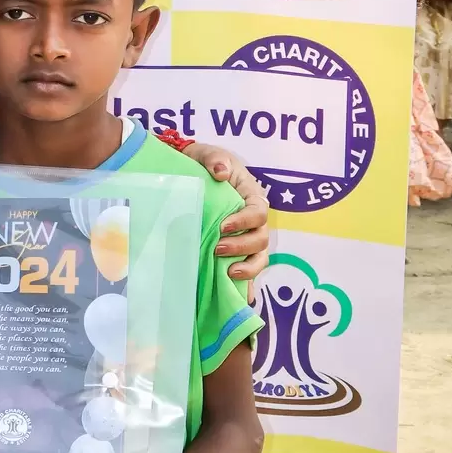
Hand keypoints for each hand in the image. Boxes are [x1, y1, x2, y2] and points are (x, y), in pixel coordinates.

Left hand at [180, 144, 270, 293]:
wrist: (190, 172)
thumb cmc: (203, 162)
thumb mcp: (209, 154)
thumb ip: (216, 159)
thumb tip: (221, 173)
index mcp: (251, 196)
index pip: (259, 212)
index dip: (245, 222)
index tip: (223, 226)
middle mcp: (253, 220)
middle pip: (261, 239)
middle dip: (242, 247)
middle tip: (218, 249)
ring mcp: (245, 236)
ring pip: (258, 258)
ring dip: (247, 268)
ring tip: (228, 273)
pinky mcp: (235, 250)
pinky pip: (245, 269)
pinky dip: (245, 285)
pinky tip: (238, 298)